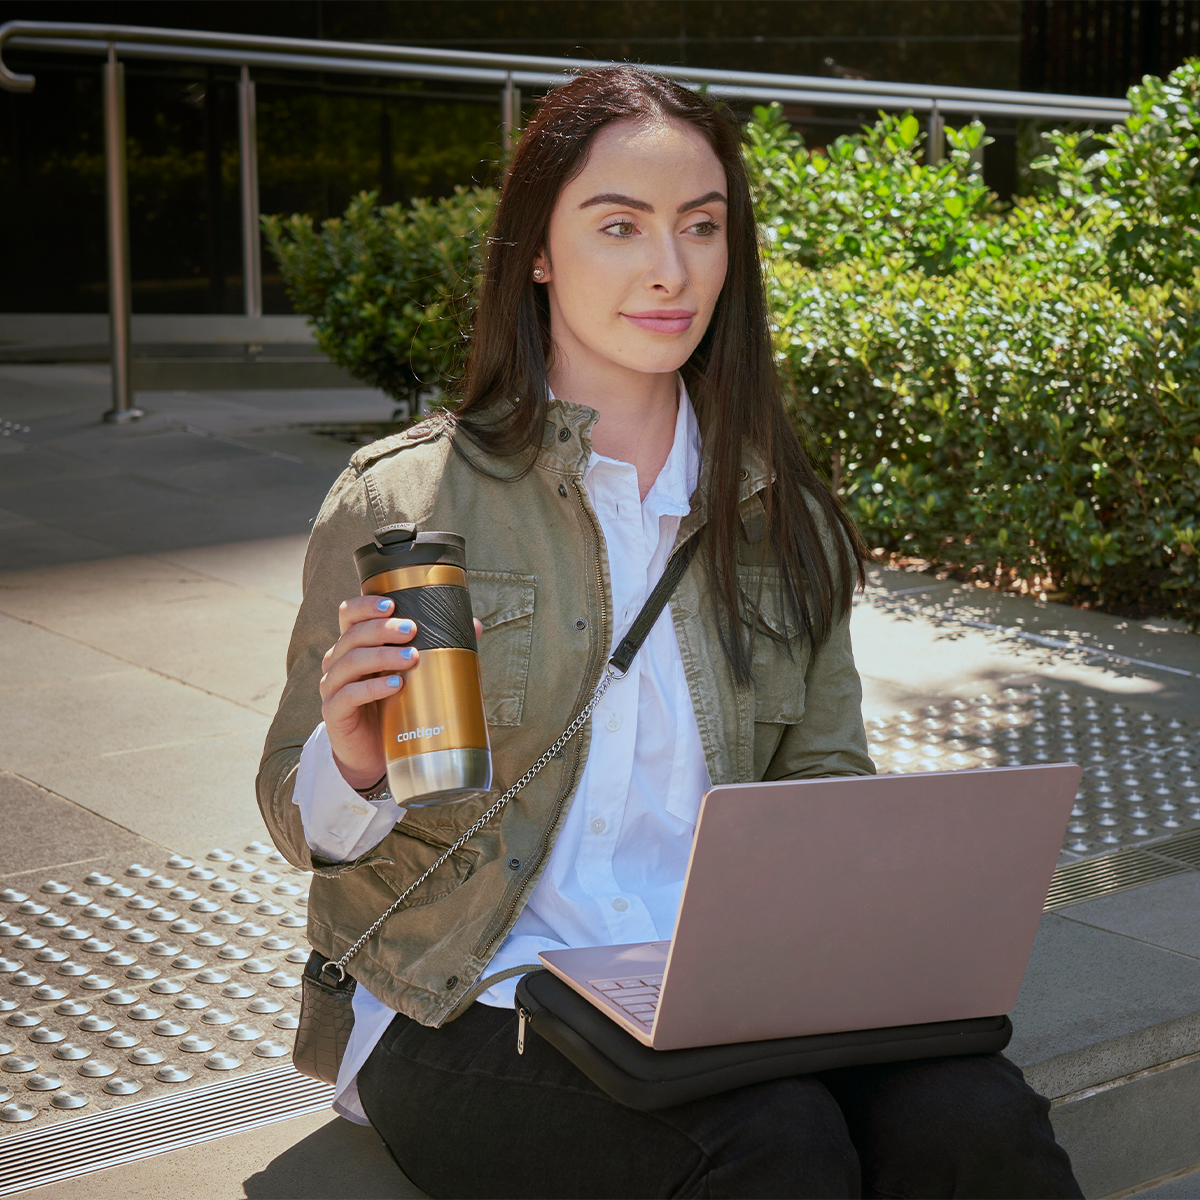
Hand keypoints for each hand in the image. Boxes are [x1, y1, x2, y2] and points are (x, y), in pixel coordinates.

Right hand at [320, 596, 482, 790]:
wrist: (374, 754)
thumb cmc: (393, 706)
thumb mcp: (414, 675)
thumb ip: (440, 648)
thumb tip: (474, 626)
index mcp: (355, 645)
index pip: (350, 614)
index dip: (366, 605)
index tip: (392, 604)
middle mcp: (339, 661)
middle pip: (353, 635)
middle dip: (382, 628)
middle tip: (412, 630)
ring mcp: (333, 687)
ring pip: (350, 662)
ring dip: (382, 655)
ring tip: (411, 657)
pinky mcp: (335, 712)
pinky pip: (348, 695)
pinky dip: (372, 687)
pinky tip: (395, 684)